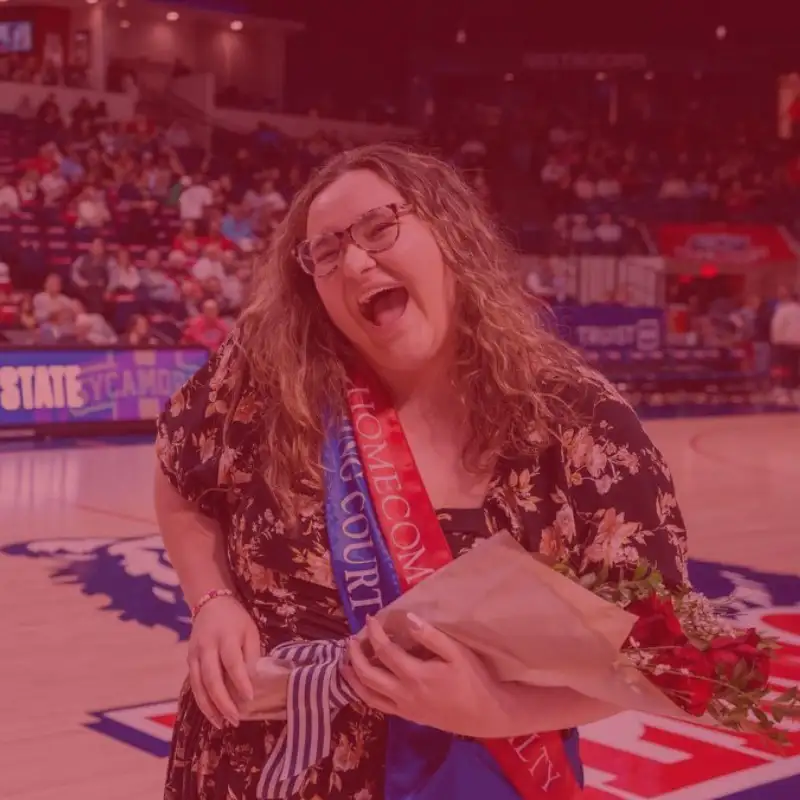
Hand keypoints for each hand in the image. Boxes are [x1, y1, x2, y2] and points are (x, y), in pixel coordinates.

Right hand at [187, 595, 259, 728]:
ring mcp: (194, 655)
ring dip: (209, 707)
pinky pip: (194, 685)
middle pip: (212, 678)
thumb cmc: (235, 619)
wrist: (210, 604)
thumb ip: (251, 654)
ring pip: (198, 686)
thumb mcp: (250, 630)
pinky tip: (212, 714)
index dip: (240, 681)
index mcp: (226, 637)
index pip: (232, 662)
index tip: (250, 698)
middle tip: (235, 719)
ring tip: (222, 723)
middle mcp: (207, 647)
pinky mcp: (188, 661)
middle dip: (223, 702)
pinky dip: (202, 701)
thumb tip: (255, 680)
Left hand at [342, 614, 505, 737]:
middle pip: (368, 674)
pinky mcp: (407, 716)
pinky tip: (362, 684)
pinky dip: (364, 693)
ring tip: (344, 663)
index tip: (370, 619)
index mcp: (415, 675)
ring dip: (353, 677)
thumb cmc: (473, 679)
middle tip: (350, 639)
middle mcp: (403, 693)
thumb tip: (407, 619)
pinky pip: (378, 705)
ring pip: (367, 694)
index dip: (374, 633)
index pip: (385, 651)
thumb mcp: (457, 652)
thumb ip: (430, 636)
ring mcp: (403, 707)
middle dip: (355, 655)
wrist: (485, 713)